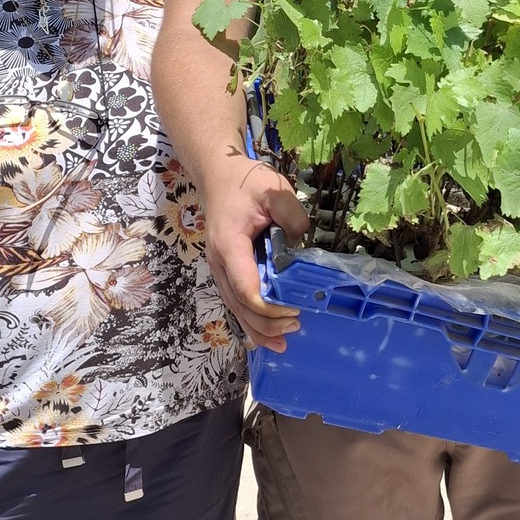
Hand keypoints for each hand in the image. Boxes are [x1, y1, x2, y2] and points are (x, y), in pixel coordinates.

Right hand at [202, 157, 309, 350]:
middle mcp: (219, 263)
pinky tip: (266, 337)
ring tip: (283, 342)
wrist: (219, 177)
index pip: (245, 287)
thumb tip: (300, 241)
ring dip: (258, 329)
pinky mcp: (226, 272)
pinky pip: (236, 302)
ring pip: (236, 309)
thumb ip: (291, 213)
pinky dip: (251, 322)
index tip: (293, 310)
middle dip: (267, 323)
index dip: (268, 306)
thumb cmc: (244, 182)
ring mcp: (220, 270)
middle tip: (296, 326)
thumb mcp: (272, 189)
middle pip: (240, 305)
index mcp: (229, 245)